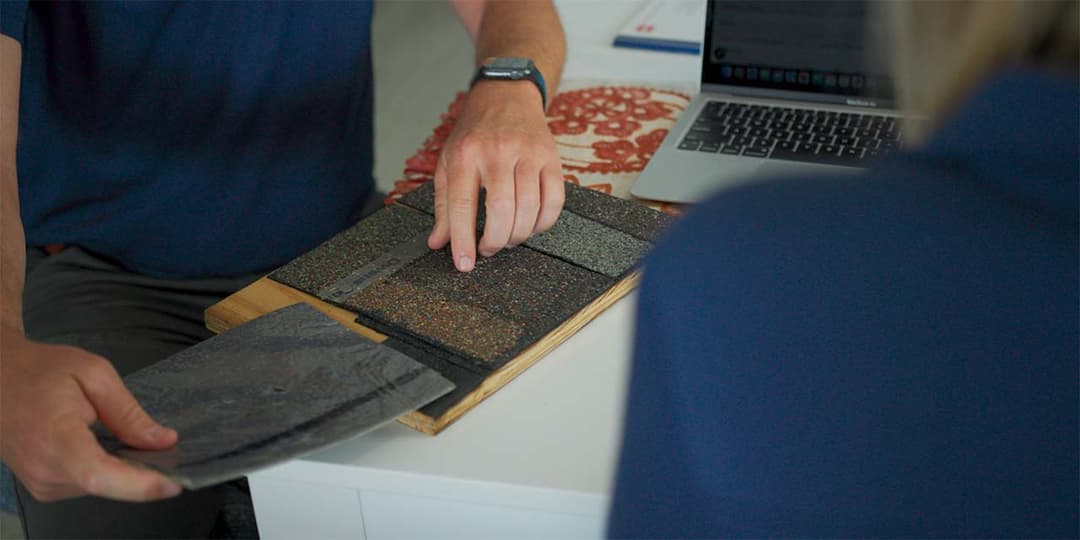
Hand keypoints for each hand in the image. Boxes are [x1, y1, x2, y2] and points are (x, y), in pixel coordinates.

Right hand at [0, 326, 181, 501]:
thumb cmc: (40, 371)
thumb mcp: (94, 375)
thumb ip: (128, 412)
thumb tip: (163, 440)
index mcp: (56, 438)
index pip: (99, 475)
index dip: (139, 485)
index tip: (172, 484)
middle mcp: (45, 468)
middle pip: (107, 484)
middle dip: (141, 471)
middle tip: (160, 446)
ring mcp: (41, 482)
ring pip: (100, 486)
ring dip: (120, 468)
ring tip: (114, 433)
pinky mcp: (43, 486)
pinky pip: (87, 484)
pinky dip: (104, 468)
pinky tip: (101, 444)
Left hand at [428, 79, 564, 271]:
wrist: (506, 95)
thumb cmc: (475, 133)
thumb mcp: (448, 161)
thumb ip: (444, 205)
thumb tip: (438, 242)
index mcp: (465, 155)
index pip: (461, 206)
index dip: (462, 241)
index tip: (464, 264)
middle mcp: (497, 152)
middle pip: (501, 212)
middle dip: (495, 242)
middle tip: (488, 249)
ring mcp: (528, 154)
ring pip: (529, 210)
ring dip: (518, 236)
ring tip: (508, 238)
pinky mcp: (552, 158)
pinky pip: (554, 201)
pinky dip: (543, 223)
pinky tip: (531, 225)